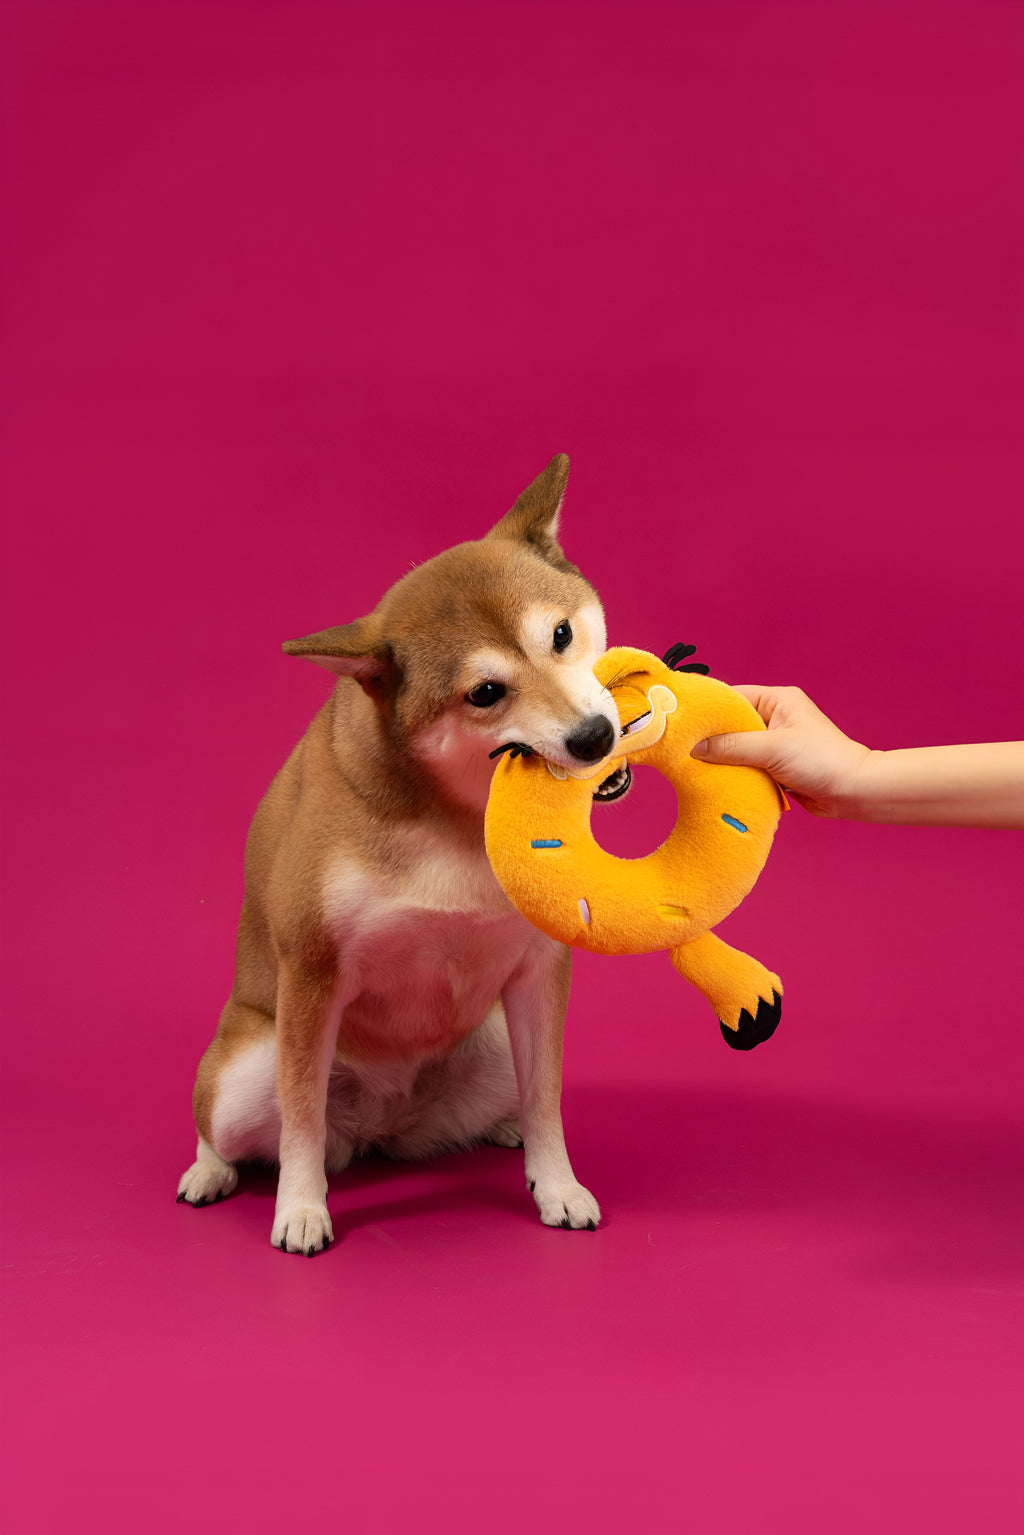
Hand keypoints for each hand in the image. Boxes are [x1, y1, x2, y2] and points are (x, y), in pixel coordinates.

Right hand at [691, 686, 872, 818]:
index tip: (682, 720)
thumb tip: (694, 748)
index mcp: (778, 700)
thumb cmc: (822, 760)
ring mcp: (775, 743)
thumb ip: (731, 747)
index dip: (708, 710)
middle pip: (731, 725)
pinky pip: (746, 767)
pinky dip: (734, 774)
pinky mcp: (775, 766)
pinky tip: (716, 780)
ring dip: (722, 760)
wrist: (852, 792)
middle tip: (682, 746)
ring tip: (694, 766)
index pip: (732, 698)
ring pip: (737, 748)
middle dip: (711, 738)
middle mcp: (775, 718)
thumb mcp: (772, 748)